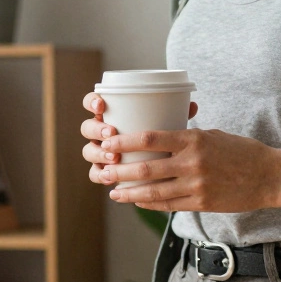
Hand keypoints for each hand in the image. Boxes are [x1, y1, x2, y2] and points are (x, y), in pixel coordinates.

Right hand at [79, 92, 196, 184]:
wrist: (158, 164)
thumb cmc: (159, 139)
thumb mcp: (165, 126)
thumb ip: (174, 115)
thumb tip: (193, 106)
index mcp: (111, 115)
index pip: (93, 102)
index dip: (92, 102)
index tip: (102, 104)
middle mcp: (101, 133)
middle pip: (87, 127)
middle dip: (97, 130)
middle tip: (112, 133)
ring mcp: (99, 152)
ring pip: (89, 151)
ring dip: (98, 153)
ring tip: (113, 157)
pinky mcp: (103, 170)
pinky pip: (95, 174)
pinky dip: (100, 176)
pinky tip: (109, 179)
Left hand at [99, 128, 280, 212]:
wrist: (269, 176)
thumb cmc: (242, 152)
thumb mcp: (213, 135)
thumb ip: (188, 138)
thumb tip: (162, 139)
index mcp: (194, 139)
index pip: (151, 138)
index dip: (125, 142)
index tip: (109, 143)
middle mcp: (192, 162)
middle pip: (146, 168)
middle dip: (119, 171)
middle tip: (102, 170)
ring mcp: (196, 185)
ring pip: (154, 191)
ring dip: (129, 193)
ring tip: (113, 192)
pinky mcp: (201, 203)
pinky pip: (169, 204)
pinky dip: (150, 204)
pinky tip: (137, 202)